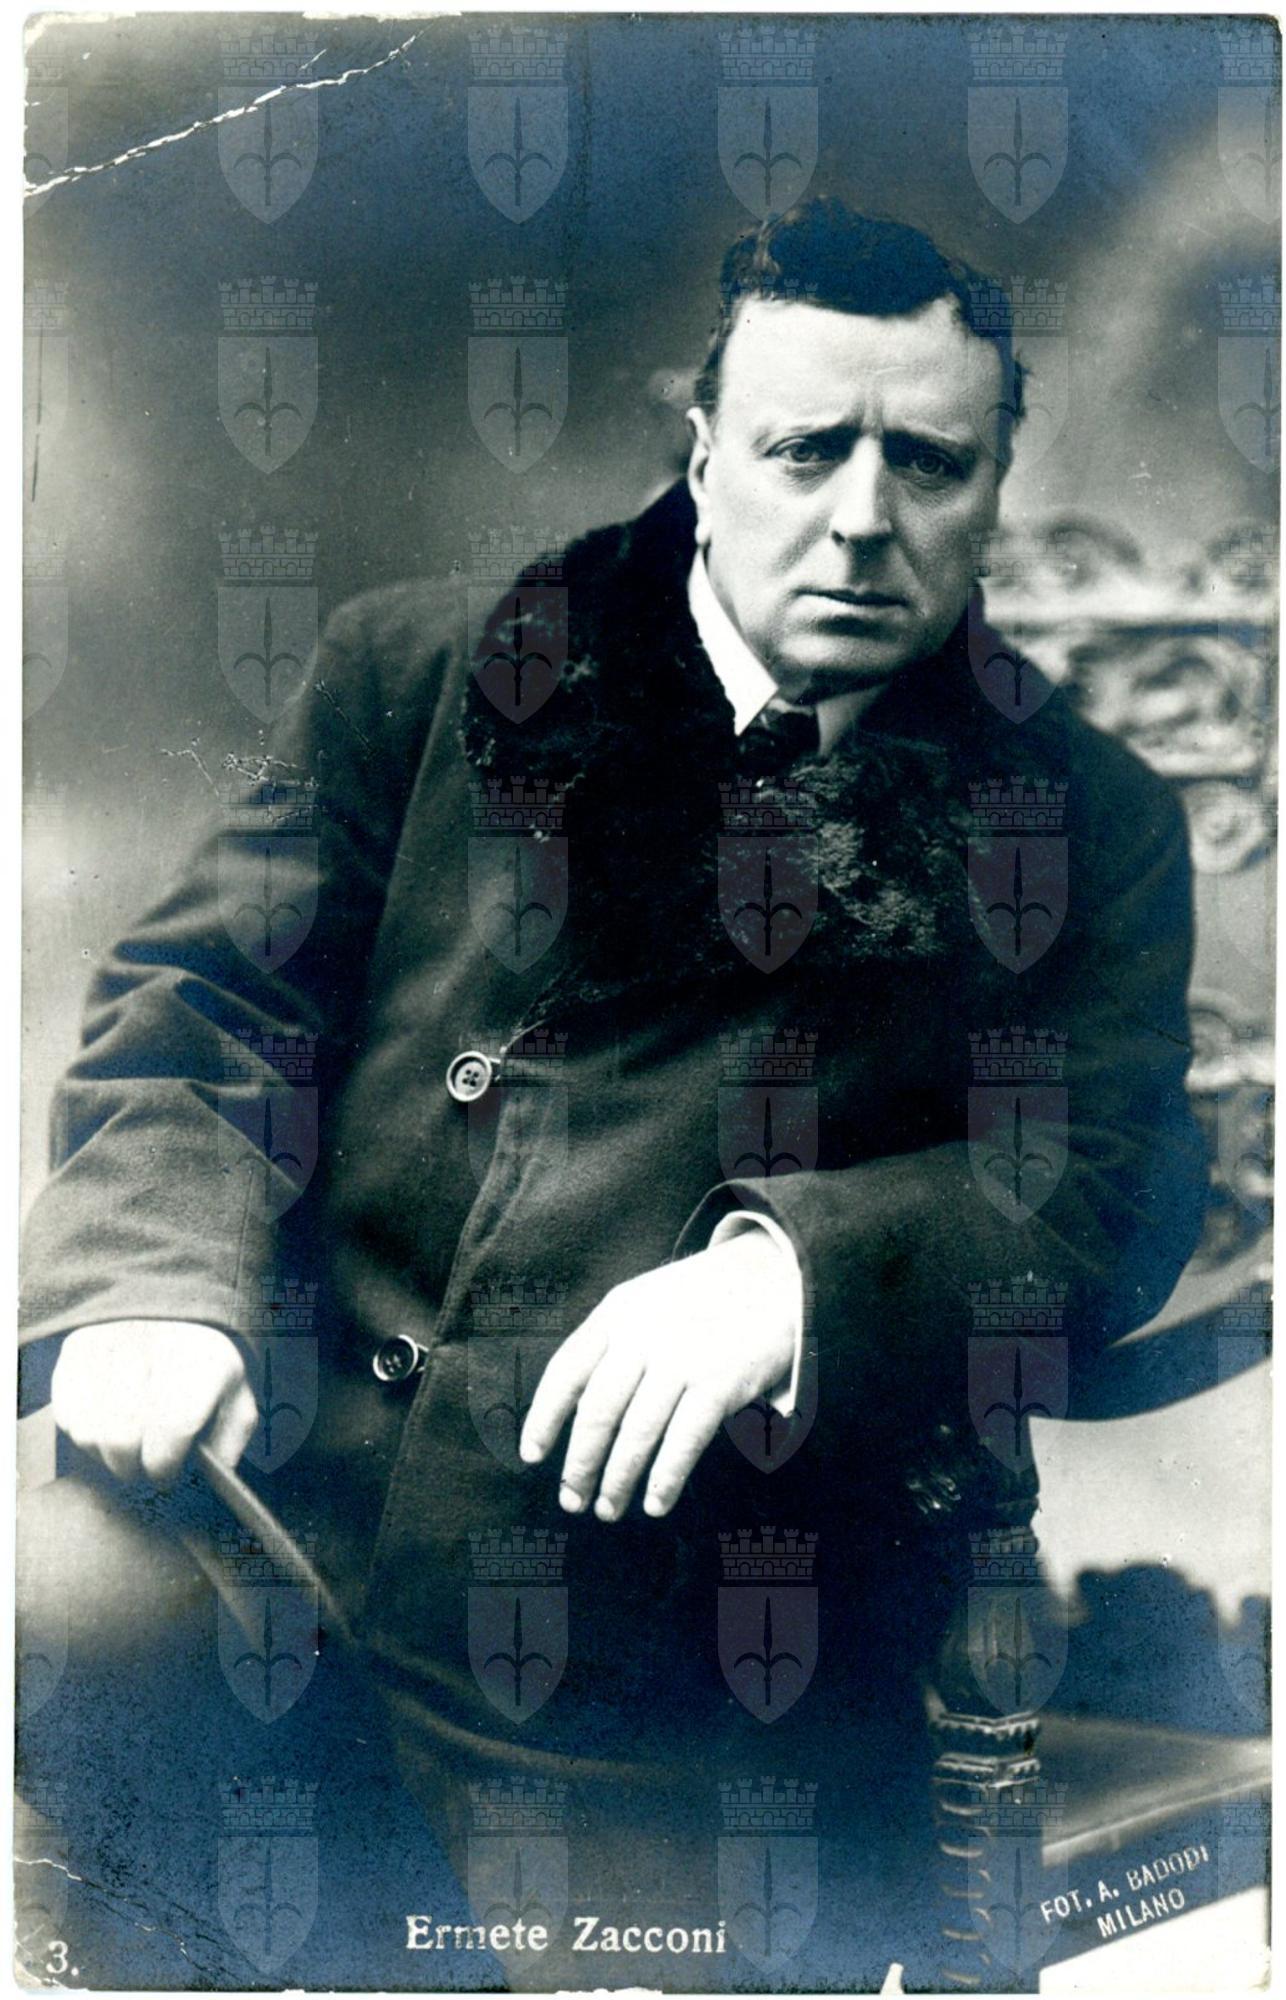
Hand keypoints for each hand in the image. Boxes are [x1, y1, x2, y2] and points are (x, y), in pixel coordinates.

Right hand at [51, 1320, 257, 1484]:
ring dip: (106, 1452)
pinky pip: (67, 1414)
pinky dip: (84, 1429)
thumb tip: (211, 1473)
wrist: (173, 1306)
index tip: (166, 1473)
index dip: (164, 1465)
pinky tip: (106, 1421)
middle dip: (133, 1466)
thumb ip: (229, 1440)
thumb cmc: (205, 1361)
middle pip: (122, 1438)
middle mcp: (150, 1345)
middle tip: (143, 1464)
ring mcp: (106, 1345)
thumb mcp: (234, 1396)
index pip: (171, 1428)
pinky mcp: (76, 1349)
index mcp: (200, 1357)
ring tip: (125, 1443)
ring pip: (89, 1432)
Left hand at [519, 1233, 797, 1520]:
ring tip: (607, 1509)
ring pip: (637, 1432)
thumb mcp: (646, 1301)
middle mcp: (643, 1335)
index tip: (533, 1456)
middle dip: (580, 1463)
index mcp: (616, 1313)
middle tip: (571, 1499)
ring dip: (617, 1479)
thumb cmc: (702, 1298)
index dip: (544, 1418)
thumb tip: (575, 1409)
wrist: (773, 1275)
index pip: (566, 1371)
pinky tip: (655, 1503)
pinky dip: (665, 1478)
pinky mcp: (720, 1382)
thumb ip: (611, 1343)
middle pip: (597, 1410)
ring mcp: (682, 1358)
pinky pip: (684, 1441)